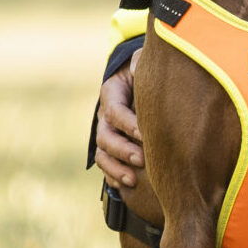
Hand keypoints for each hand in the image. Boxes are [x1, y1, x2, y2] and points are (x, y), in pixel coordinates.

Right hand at [94, 50, 143, 187]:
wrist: (140, 79)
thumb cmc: (145, 71)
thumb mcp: (141, 61)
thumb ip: (140, 62)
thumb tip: (139, 68)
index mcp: (111, 93)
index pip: (114, 110)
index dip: (128, 123)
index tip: (145, 133)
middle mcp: (104, 115)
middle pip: (105, 136)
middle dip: (122, 150)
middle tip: (141, 159)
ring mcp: (106, 132)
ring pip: (102, 154)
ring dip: (116, 168)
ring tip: (132, 179)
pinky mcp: (111, 147)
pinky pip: (105, 165)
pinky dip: (113, 176)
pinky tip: (125, 186)